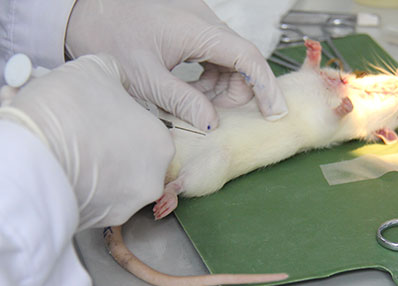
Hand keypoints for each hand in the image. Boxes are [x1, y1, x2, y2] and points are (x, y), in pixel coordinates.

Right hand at [7, 54, 173, 228]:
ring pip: (113, 178)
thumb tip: (116, 78)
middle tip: (77, 127)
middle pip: (130, 155)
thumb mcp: (96, 69)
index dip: (115, 117)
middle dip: (105, 142)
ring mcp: (130, 203)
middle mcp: (154, 178)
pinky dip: (80, 183)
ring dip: (92, 161)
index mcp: (160, 142)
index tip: (94, 113)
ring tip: (64, 144)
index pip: (142, 127)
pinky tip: (61, 165)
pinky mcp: (103, 220)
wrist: (34, 156)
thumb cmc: (67, 112)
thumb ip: (115, 74)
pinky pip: (95, 198)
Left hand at [65, 0, 287, 131]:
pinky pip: (216, 59)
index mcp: (197, 29)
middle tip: (208, 116)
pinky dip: (210, 80)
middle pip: (242, 63)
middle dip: (235, 94)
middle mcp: (206, 22)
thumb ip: (181, 102)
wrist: (87, 12)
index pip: (247, 57)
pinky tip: (189, 92)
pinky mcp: (194, 30)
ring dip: (221, 89)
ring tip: (191, 105)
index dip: (266, 87)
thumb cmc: (110, 37)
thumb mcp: (144, 76)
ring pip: (231, 63)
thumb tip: (213, 125)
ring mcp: (201, 24)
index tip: (275, 113)